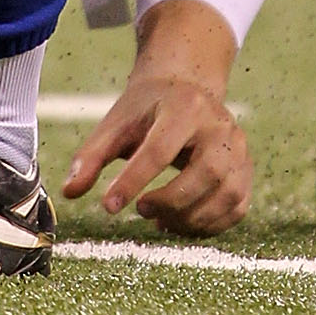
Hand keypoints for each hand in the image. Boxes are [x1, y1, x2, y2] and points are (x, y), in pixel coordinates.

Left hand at [63, 1, 249, 235]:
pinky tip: (180, 222)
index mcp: (184, 105)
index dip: (134, 181)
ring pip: (225, 194)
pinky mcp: (246, 170)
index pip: (161, 148)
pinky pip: (235, 208)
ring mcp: (238, 148)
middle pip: (205, 173)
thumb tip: (69, 192)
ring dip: (189, 218)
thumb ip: (92, 155)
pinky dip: (208, 225)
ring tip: (158, 219)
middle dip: (170, 201)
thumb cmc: (146, 111)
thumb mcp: (116, 123)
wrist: (185, 89)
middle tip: (142, 210)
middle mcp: (219, 124)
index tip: (108, 207)